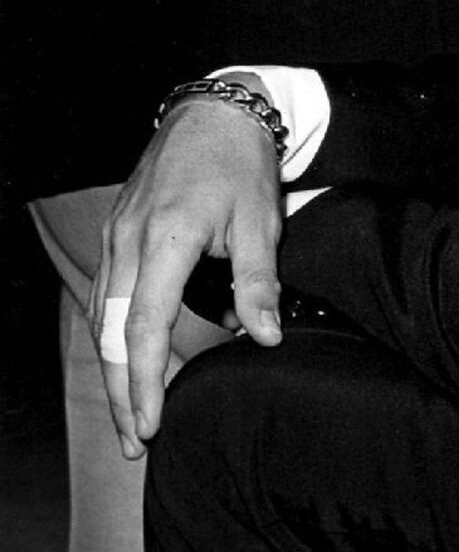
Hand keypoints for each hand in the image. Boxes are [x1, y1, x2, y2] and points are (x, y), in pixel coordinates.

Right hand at [88, 92, 282, 457]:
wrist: (214, 109)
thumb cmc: (240, 162)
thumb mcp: (261, 220)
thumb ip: (259, 282)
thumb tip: (265, 338)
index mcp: (165, 238)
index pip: (143, 327)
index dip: (143, 382)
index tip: (151, 425)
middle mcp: (130, 240)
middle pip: (110, 333)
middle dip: (120, 393)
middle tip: (137, 443)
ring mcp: (118, 234)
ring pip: (101, 317)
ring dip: (114, 369)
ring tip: (133, 416)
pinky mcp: (119, 231)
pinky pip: (107, 293)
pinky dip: (114, 334)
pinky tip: (131, 360)